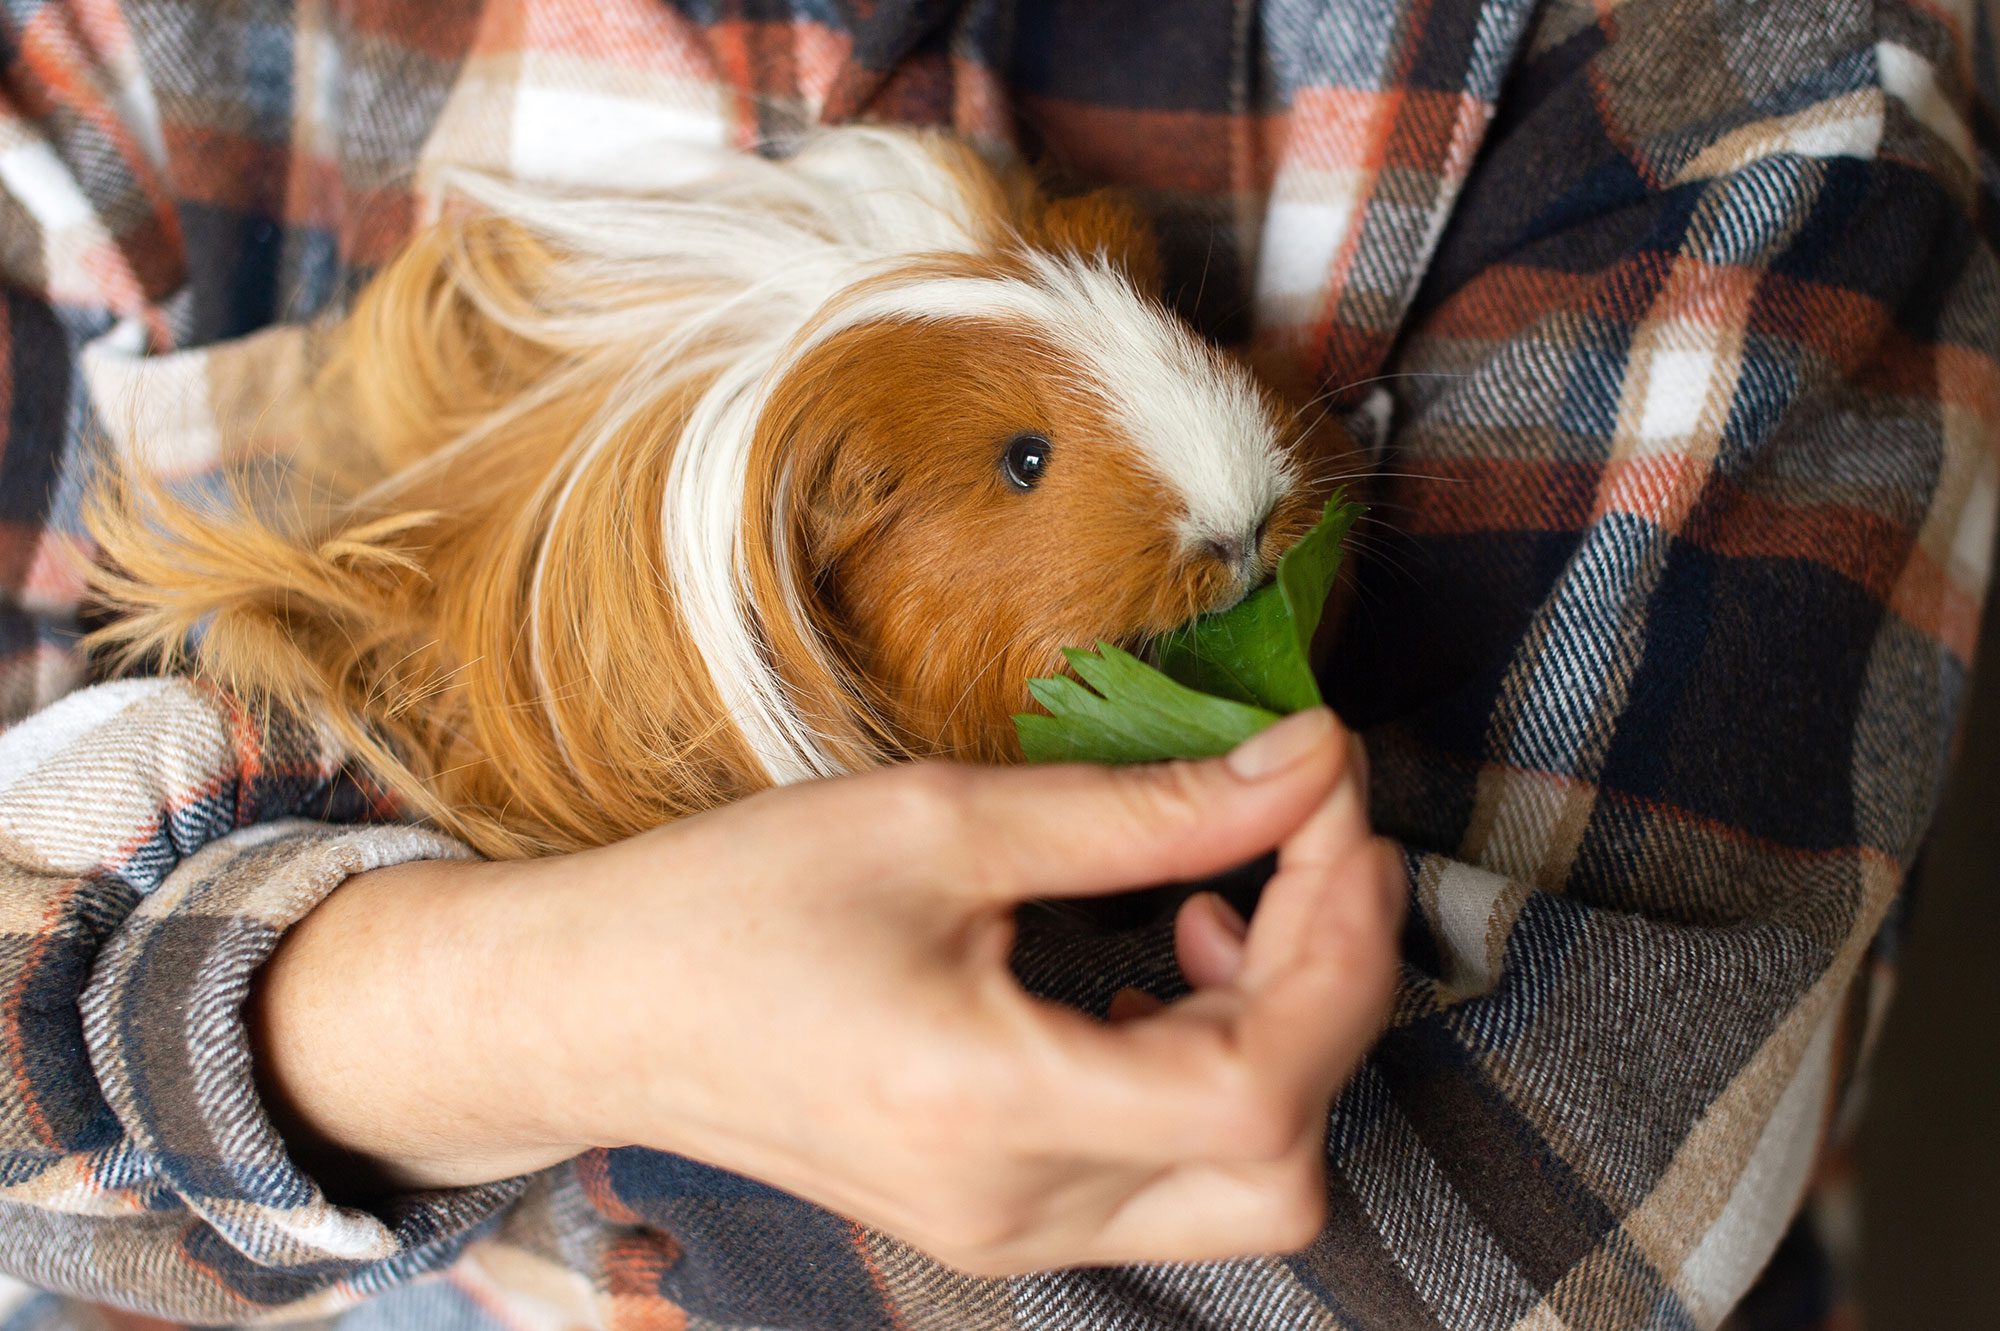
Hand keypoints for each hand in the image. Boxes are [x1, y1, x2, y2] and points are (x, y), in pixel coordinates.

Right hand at [249, 707, 1403, 1274]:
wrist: (601, 1011)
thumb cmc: (735, 906)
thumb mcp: (941, 823)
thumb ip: (1143, 809)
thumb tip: (1300, 765)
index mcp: (988, 1107)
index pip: (1260, 1081)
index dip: (1336, 939)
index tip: (1330, 805)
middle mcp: (1013, 1207)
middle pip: (1281, 1157)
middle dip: (1335, 991)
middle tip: (1309, 848)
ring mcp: (1009, 1234)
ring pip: (1245, 1185)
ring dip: (1280, 1038)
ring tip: (1220, 909)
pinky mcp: (1002, 1221)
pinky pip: (1169, 1182)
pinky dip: (1212, 1077)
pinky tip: (1160, 974)